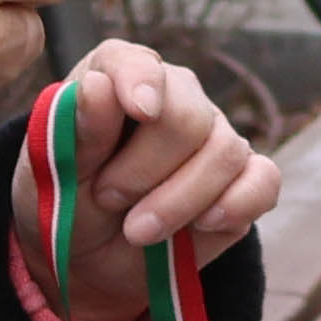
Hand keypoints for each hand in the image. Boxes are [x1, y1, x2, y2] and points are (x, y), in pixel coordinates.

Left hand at [15, 44, 282, 320]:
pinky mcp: (243, 179)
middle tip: (107, 199)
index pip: (135, 62)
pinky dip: (236, 205)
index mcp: (118, 78)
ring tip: (137, 231)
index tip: (140, 111)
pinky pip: (263, 181)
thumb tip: (98, 86)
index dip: (140, 82)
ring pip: (225, 151)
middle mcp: (175, 96)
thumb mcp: (57, 174)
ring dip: (179, 201)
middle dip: (145, 170)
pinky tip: (202, 225)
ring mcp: (214, 135)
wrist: (90, 257)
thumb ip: (78, 130)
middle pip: (188, 116)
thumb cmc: (68, 201)